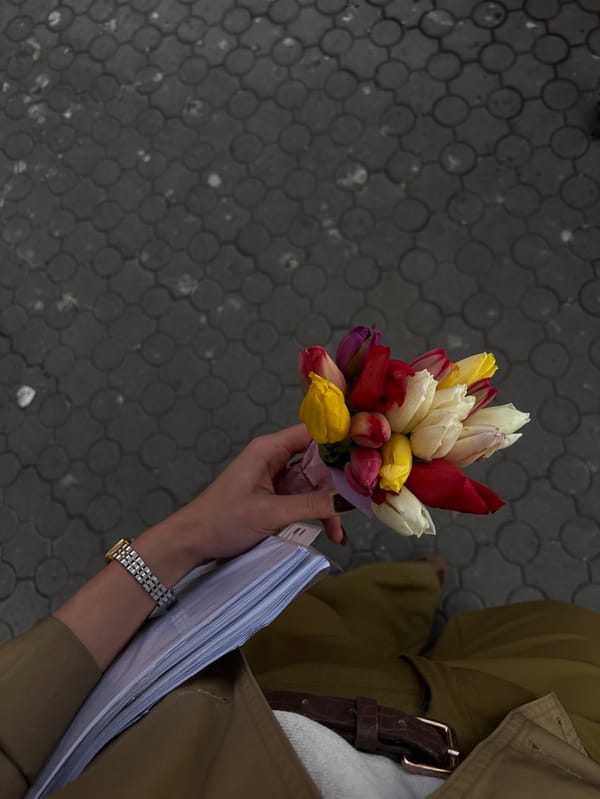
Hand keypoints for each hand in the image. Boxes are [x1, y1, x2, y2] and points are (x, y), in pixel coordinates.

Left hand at [169, 424, 344, 564]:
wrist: (190, 542)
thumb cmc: (223, 520)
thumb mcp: (271, 513)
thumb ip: (312, 506)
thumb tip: (349, 500)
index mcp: (269, 449)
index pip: (313, 434)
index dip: (339, 442)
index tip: (366, 456)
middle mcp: (274, 459)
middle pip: (317, 462)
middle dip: (337, 483)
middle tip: (361, 501)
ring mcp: (274, 480)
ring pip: (312, 485)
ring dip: (327, 506)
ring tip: (339, 531)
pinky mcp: (273, 499)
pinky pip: (302, 501)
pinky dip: (315, 514)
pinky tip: (328, 533)